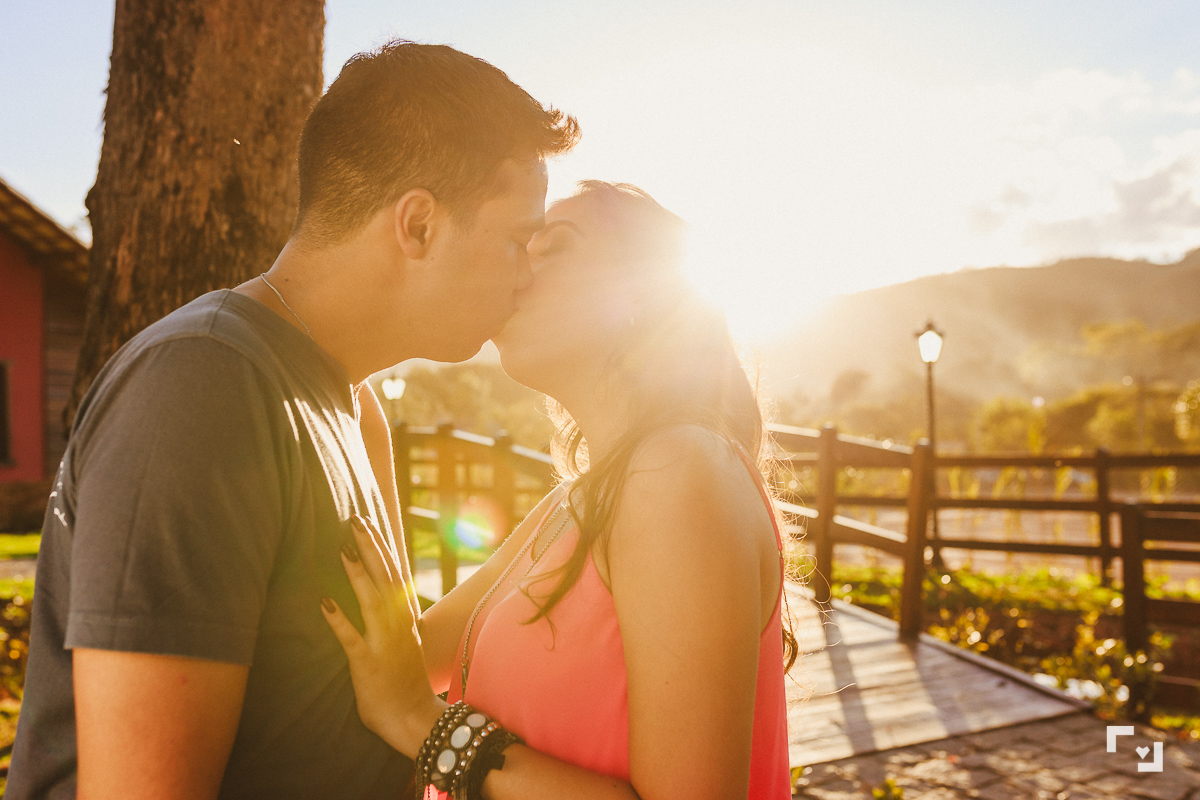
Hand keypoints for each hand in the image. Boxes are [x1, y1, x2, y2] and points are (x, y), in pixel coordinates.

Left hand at [322, 515, 444, 756]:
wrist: (414, 719)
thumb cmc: (405, 683)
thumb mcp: (404, 642)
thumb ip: (394, 619)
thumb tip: (382, 597)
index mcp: (406, 617)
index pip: (394, 573)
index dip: (381, 546)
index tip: (369, 523)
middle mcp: (398, 624)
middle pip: (385, 577)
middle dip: (370, 547)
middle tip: (355, 519)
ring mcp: (385, 642)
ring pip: (372, 600)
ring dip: (358, 573)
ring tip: (343, 548)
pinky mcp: (368, 663)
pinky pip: (351, 639)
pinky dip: (339, 620)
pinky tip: (324, 602)